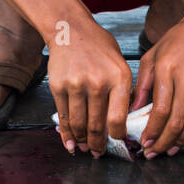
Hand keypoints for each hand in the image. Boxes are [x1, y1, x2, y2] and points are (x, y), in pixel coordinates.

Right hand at [47, 16, 132, 156]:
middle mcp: (98, 82)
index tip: (118, 141)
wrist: (72, 30)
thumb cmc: (99, 48)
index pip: (118, 118)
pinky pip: (64, 116)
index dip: (117, 136)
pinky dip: (66, 133)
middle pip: (97, 125)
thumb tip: (124, 122)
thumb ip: (124, 90)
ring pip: (79, 124)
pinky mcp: (59, 86)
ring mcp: (77, 85)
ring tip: (86, 148)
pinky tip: (70, 142)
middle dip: (99, 144)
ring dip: (83, 141)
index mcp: (120, 77)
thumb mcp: (120, 64)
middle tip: (99, 152)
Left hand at [131, 18, 183, 158]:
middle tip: (154, 152)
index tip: (145, 143)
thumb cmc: (177, 41)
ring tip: (170, 148)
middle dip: (163, 143)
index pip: (160, 111)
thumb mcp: (152, 57)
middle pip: (177, 122)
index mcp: (168, 70)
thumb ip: (142, 85)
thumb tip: (132, 112)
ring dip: (181, 142)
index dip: (152, 132)